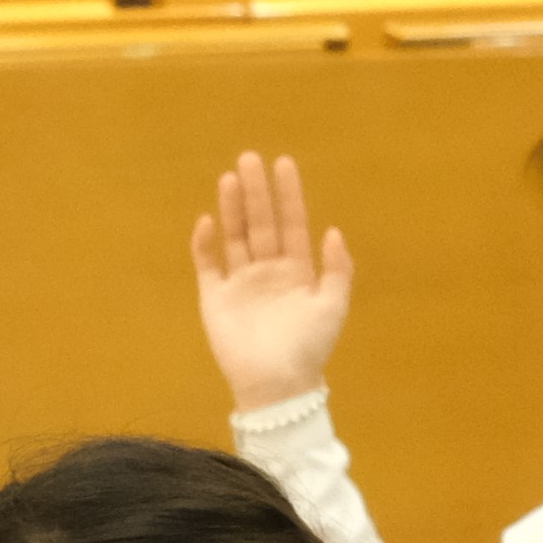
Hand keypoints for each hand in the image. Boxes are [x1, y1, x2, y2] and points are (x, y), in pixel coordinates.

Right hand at [187, 152, 354, 412]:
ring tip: (231, 177)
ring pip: (235, 236)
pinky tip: (208, 221)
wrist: (278, 384)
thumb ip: (337, 270)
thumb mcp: (333, 307)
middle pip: (260, 223)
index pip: (292, 225)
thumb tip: (333, 231)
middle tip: (250, 158)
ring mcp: (240, 281)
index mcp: (297, 272)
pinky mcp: (215, 297)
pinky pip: (208, 264)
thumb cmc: (309, 347)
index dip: (289, 196)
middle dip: (257, 192)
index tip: (283, 164)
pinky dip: (205, 243)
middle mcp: (268, 271)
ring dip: (233, 207)